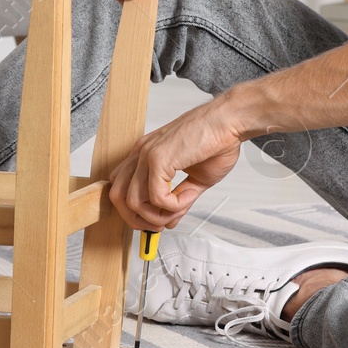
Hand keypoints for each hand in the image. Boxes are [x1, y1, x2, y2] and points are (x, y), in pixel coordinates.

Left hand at [108, 92, 247, 230]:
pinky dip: (172, 206)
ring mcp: (147, 154)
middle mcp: (141, 152)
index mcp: (145, 154)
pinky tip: (187, 199)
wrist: (229, 121)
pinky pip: (156, 197)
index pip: (121, 186)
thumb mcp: (196, 178)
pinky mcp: (158, 158)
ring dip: (155, 216)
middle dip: (137, 219)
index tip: (156, 219)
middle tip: (160, 225)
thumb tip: (170, 220)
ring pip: (132, 201)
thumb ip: (180, 199)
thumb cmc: (216, 142)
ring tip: (176, 212)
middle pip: (117, 196)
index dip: (134, 209)